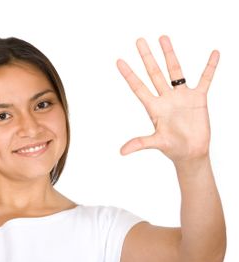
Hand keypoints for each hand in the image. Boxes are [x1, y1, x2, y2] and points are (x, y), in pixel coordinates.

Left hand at [116, 35, 218, 163]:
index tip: (119, 61)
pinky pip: (205, 79)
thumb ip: (140, 143)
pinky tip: (214, 53)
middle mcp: (165, 98)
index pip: (138, 87)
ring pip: (175, 71)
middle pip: (154, 73)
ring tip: (163, 38)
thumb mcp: (156, 143)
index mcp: (154, 107)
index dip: (129, 74)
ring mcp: (181, 97)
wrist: (191, 152)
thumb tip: (121, 152)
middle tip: (139, 40)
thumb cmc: (172, 148)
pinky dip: (210, 67)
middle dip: (147, 57)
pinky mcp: (198, 99)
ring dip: (169, 55)